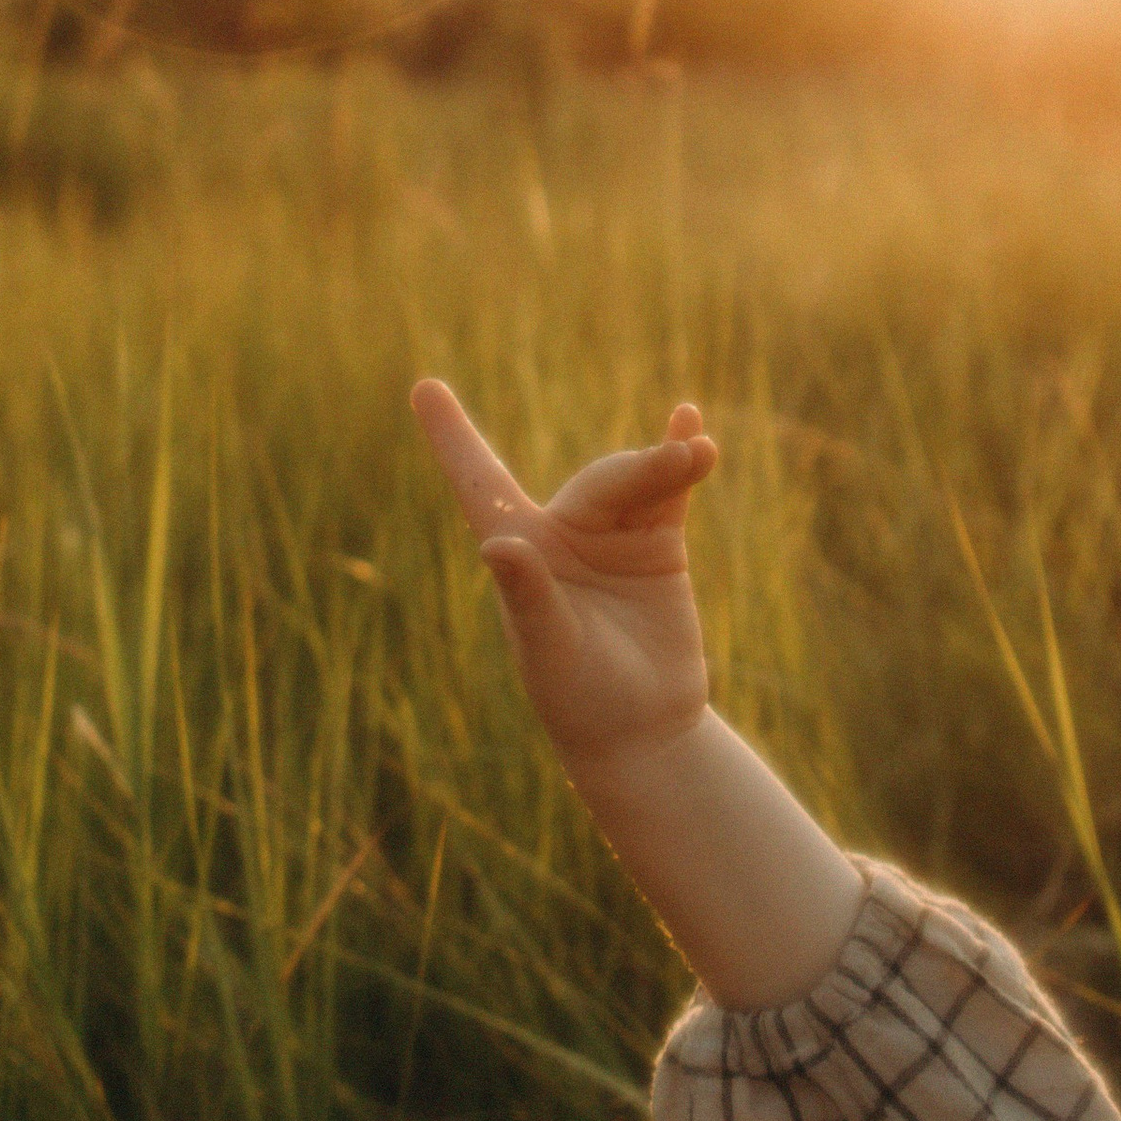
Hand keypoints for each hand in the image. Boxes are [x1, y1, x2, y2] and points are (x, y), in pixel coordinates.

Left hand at [411, 378, 720, 781]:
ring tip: (697, 452)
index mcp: (520, 550)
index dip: (452, 438)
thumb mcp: (547, 652)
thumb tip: (497, 547)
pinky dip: (678, 454)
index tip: (423, 388)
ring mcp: (613, 534)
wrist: (642, 731)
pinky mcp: (657, 545)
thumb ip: (529, 597)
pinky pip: (668, 490)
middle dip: (639, 469)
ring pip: (637, 481)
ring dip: (666, 461)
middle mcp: (562, 533)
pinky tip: (689, 422)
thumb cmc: (578, 699)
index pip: (480, 483)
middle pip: (599, 481)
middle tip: (682, 459)